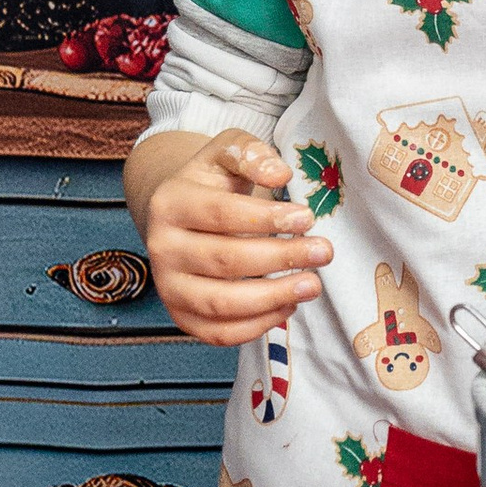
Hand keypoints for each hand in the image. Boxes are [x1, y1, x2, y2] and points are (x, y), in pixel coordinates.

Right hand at [139, 131, 330, 345]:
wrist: (182, 217)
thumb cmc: (213, 184)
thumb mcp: (226, 153)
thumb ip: (251, 154)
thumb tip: (279, 174)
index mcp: (170, 203)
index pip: (220, 214)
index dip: (266, 218)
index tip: (307, 218)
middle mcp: (161, 248)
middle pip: (225, 260)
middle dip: (281, 257)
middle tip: (324, 251)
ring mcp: (169, 287)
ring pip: (222, 303)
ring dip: (273, 298)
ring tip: (312, 285)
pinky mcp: (181, 317)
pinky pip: (220, 333)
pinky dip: (258, 325)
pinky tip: (288, 305)